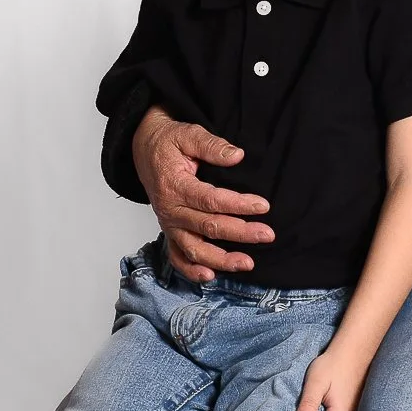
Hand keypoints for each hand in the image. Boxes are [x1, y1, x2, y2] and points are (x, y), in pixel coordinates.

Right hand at [132, 108, 272, 280]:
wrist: (144, 149)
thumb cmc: (168, 142)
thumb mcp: (188, 134)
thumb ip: (211, 145)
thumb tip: (237, 155)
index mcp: (175, 186)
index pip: (211, 200)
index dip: (239, 204)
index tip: (263, 206)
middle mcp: (170, 210)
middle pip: (208, 227)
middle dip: (240, 233)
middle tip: (268, 235)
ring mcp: (169, 224)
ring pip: (194, 249)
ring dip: (221, 260)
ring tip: (248, 263)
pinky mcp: (170, 232)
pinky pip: (177, 258)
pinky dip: (191, 271)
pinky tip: (211, 276)